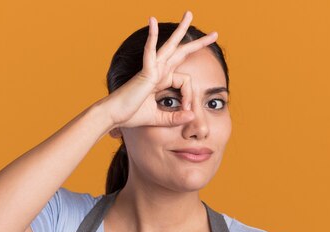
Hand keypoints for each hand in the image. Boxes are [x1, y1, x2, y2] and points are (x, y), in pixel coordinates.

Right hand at [102, 11, 217, 128]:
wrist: (114, 116)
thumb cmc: (131, 116)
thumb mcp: (159, 118)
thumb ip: (175, 118)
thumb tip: (192, 117)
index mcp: (161, 81)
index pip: (185, 81)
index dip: (190, 96)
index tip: (188, 110)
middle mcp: (158, 72)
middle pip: (180, 53)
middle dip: (197, 43)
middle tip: (215, 34)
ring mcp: (151, 70)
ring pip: (169, 46)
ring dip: (180, 30)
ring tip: (189, 14)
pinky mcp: (145, 72)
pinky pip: (149, 51)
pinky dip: (151, 36)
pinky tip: (152, 21)